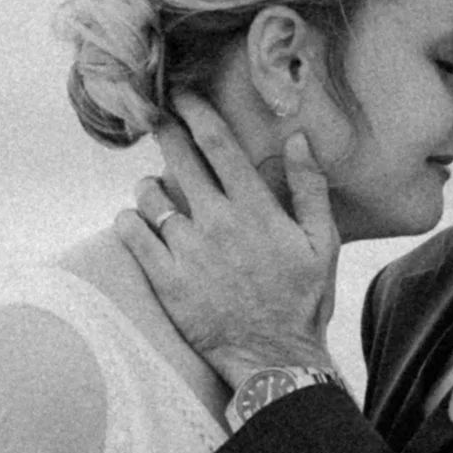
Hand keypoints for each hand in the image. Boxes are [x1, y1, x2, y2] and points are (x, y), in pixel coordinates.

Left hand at [114, 98, 337, 382]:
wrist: (275, 358)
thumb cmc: (303, 299)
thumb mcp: (323, 242)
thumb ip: (310, 187)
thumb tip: (298, 137)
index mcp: (255, 209)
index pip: (218, 144)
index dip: (195, 111)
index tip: (180, 95)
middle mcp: (217, 223)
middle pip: (178, 159)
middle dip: (163, 131)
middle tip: (155, 119)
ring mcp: (187, 252)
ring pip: (149, 195)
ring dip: (148, 185)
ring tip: (155, 191)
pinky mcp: (165, 280)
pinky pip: (132, 234)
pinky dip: (129, 220)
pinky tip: (137, 222)